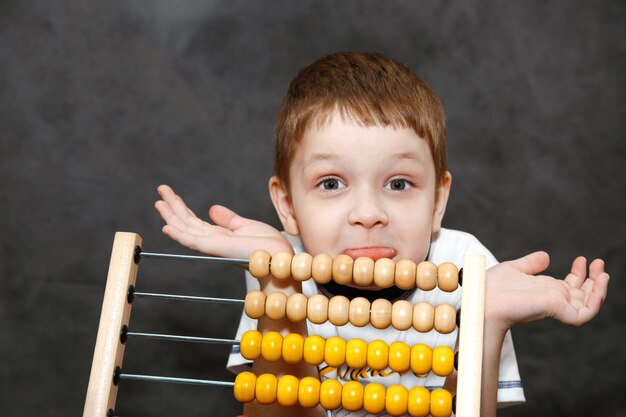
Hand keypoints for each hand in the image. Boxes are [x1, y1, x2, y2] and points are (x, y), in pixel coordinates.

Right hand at [154, 185, 291, 258]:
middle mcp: (212, 241)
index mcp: (219, 236)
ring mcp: (212, 245)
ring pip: (185, 230)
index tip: (170, 194)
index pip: (194, 221)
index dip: (181, 207)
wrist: (278, 256)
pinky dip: (179, 235)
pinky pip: (193, 241)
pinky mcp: (215, 248)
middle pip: (186, 223)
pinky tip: (167, 227)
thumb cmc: (267, 245)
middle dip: (172, 207)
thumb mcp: (245, 226)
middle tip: (161, 189)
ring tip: (159, 201)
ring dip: (171, 216)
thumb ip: (228, 219)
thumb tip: (212, 209)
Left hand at [485, 251, 609, 329]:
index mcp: (544, 291)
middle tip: (599, 262)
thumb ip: (531, 264)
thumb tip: (546, 256)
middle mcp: (553, 299)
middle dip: (594, 279)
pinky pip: (584, 314)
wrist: (482, 298)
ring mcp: (556, 306)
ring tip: (602, 272)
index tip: (582, 259)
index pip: (570, 286)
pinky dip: (595, 301)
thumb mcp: (515, 269)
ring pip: (588, 304)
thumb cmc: (492, 287)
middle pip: (583, 294)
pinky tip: (598, 283)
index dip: (580, 274)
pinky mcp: (556, 311)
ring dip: (599, 288)